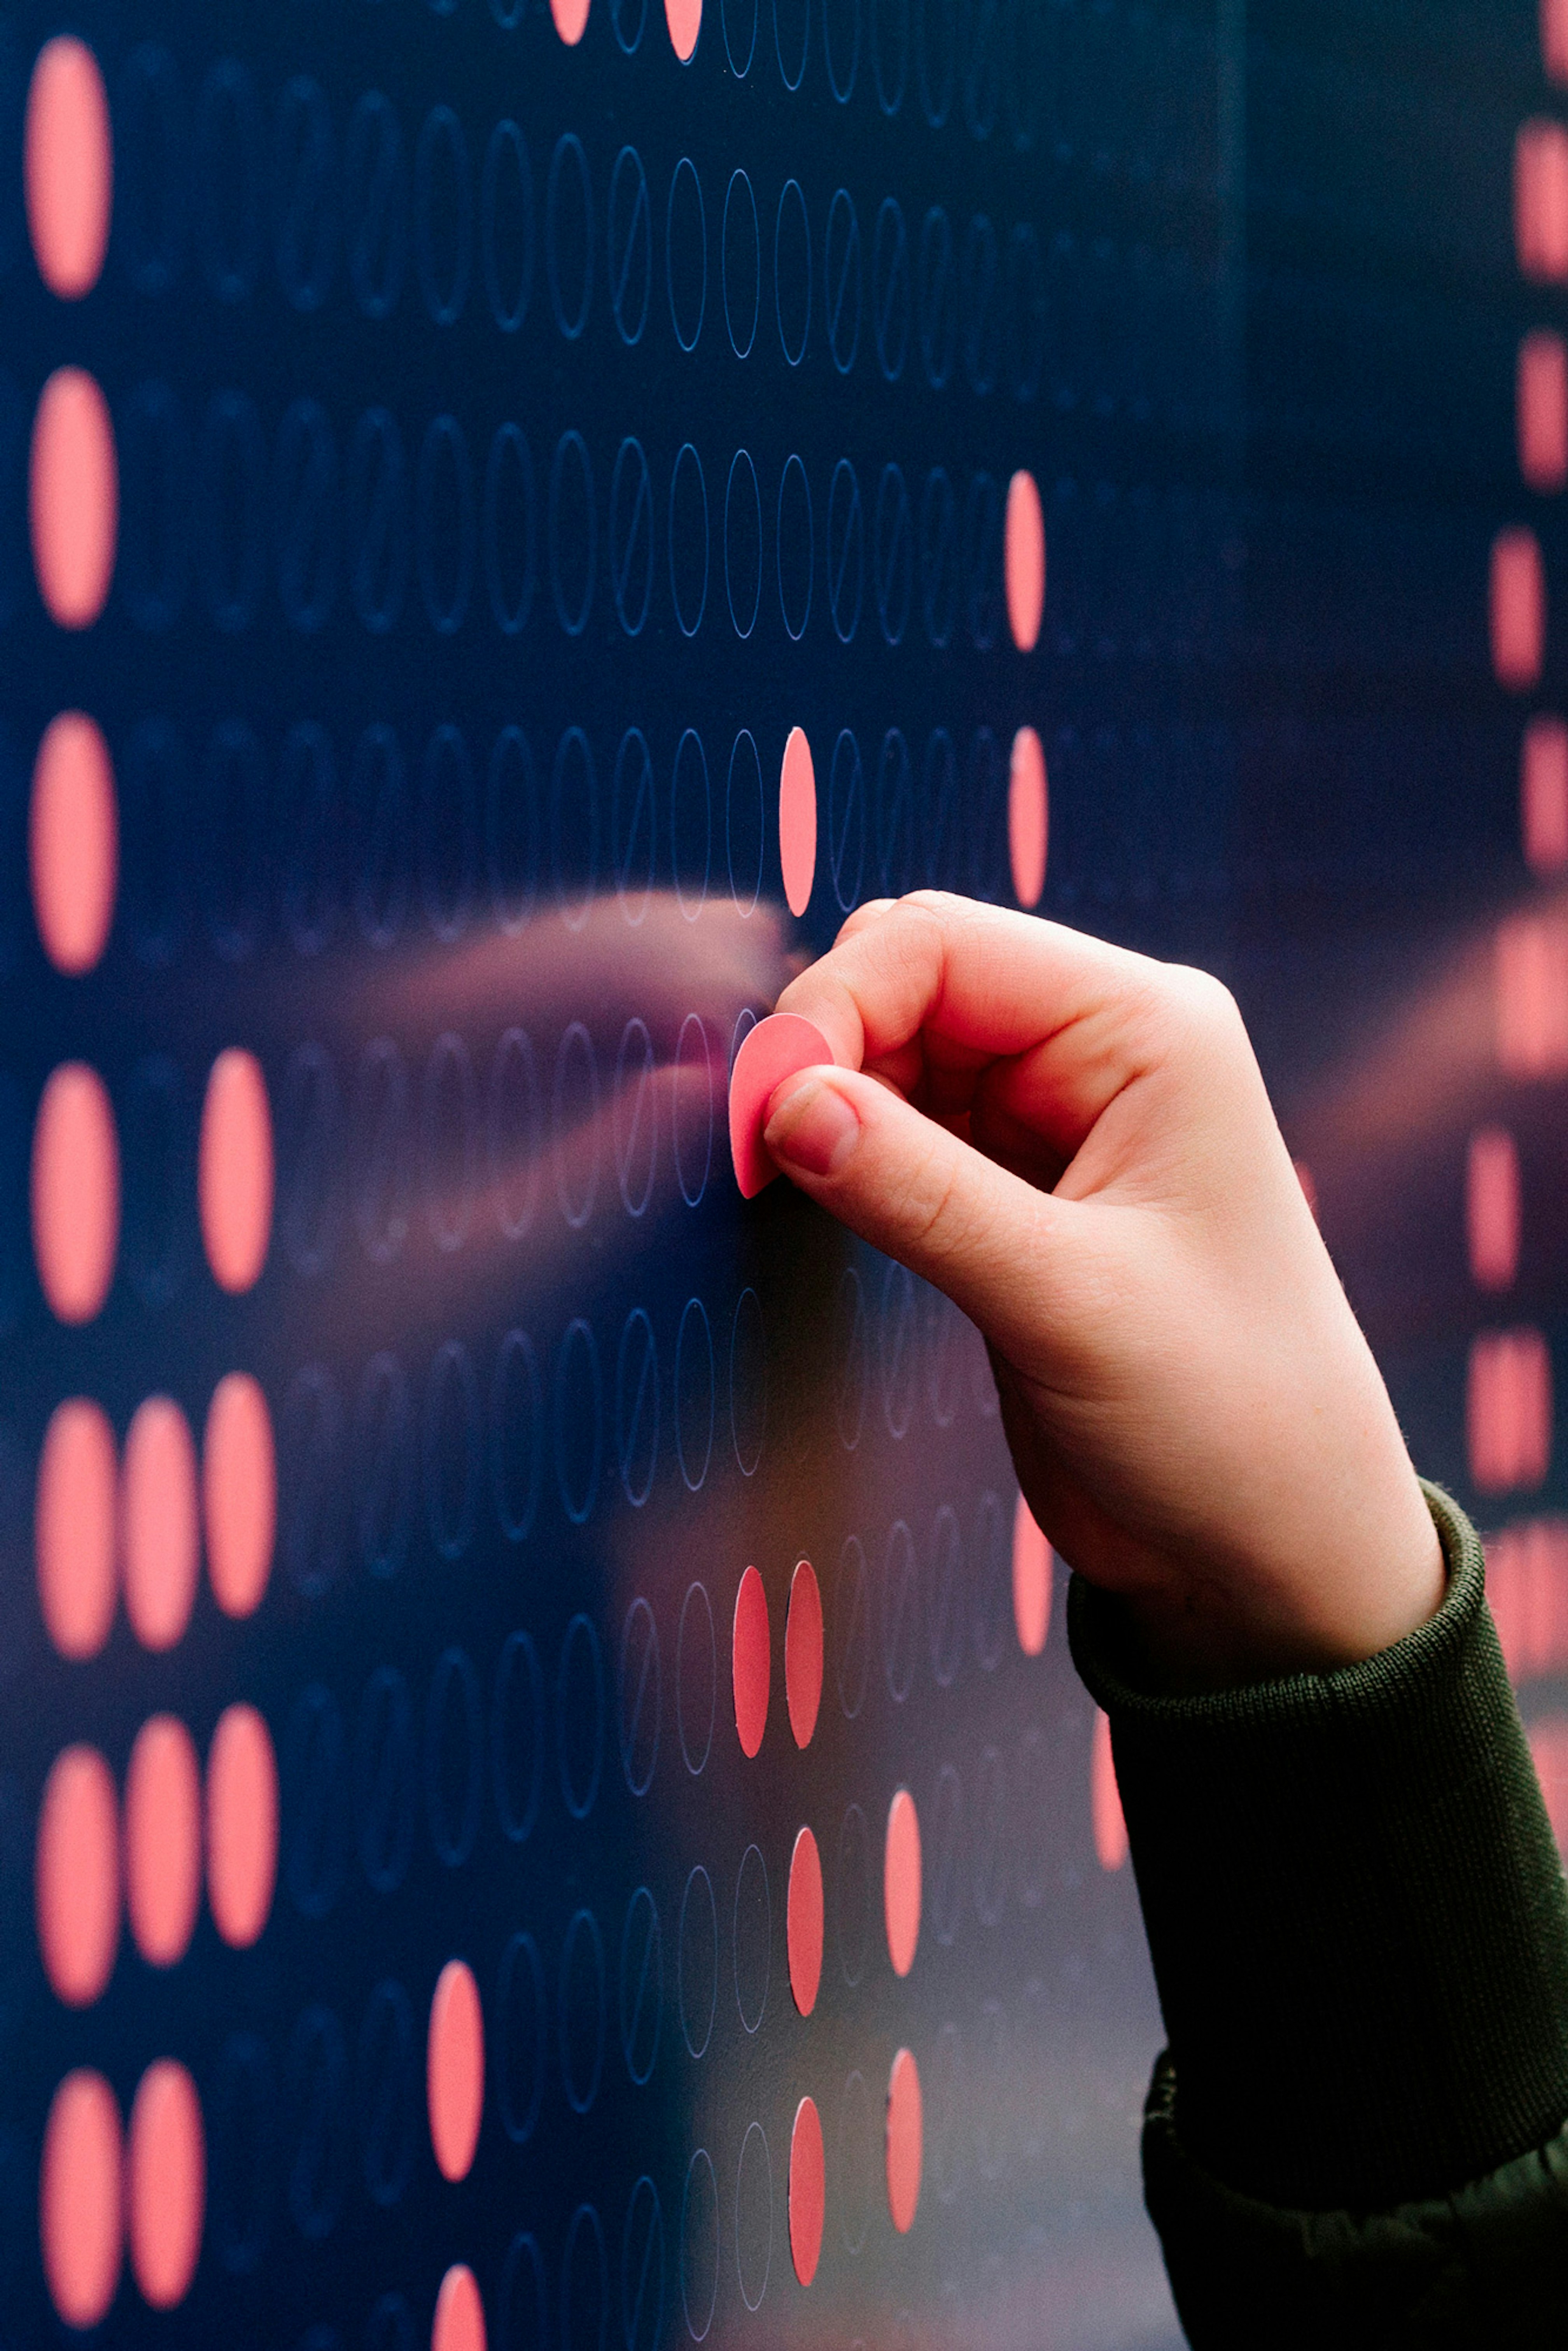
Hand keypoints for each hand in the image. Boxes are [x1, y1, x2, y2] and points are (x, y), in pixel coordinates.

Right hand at [763, 893, 1442, 1690]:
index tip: (763, 1105)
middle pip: (910, 979)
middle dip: (824, 1046)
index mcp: (1148, 1030)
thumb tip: (782, 1102)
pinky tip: (816, 1197)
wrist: (1272, 1546)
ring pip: (893, 1053)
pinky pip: (901, 1128)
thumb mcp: (1067, 1302)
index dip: (834, 1005)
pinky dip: (846, 1151)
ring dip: (829, 1101)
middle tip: (762, 1150)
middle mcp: (1103, 1052)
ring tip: (782, 1182)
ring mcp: (1055, 1119)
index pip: (944, 945)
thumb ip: (919, 1193)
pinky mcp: (1014, 1191)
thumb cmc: (1228, 1418)